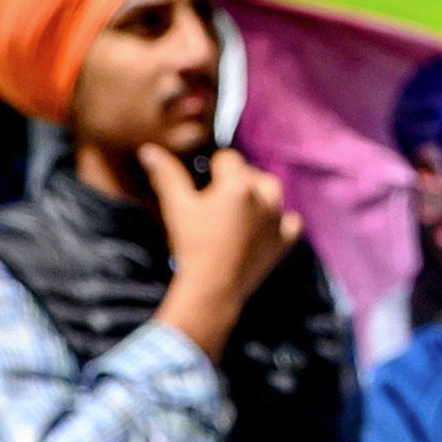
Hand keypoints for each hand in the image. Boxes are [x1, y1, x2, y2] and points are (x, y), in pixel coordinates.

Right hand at [140, 144, 301, 350]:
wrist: (212, 290)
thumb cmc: (192, 246)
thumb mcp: (176, 208)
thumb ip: (166, 175)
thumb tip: (149, 150)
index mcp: (237, 184)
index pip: (227, 158)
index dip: (212, 167)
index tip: (202, 181)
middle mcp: (263, 197)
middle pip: (251, 173)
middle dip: (235, 179)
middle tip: (215, 199)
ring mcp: (276, 220)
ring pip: (272, 192)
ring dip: (258, 194)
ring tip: (237, 209)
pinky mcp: (283, 242)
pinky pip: (292, 222)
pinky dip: (280, 220)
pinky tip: (263, 226)